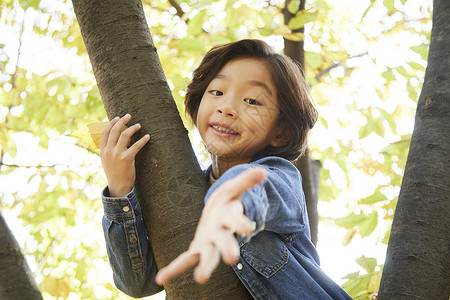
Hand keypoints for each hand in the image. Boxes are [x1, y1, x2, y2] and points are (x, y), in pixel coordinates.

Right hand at [100, 114, 149, 197]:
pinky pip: (136, 146)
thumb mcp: (107, 161)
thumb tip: (114, 139)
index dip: (111, 123)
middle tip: (129, 116)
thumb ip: (109, 150)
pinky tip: (148, 137)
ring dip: (132, 128)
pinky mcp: (126, 159)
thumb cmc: (115, 174)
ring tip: (139, 125)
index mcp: (102, 151)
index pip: (105, 133)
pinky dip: (143, 140)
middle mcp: (108, 151)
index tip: (117, 117)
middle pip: (115, 130)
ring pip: (124, 135)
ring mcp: (117, 154)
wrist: (118, 187)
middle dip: (122, 121)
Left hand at [155, 167, 266, 284]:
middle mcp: (222, 234)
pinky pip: (185, 260)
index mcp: (230, 217)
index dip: (241, 222)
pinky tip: (161, 278)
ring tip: (201, 279)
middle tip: (232, 259)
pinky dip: (173, 269)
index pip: (236, 219)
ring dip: (206, 267)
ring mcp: (210, 244)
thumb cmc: (227, 203)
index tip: (248, 228)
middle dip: (229, 249)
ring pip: (209, 256)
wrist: (218, 216)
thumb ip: (246, 181)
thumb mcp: (234, 189)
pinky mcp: (197, 249)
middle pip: (225, 241)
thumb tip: (263, 171)